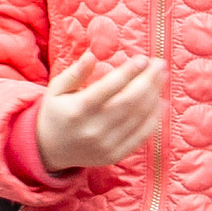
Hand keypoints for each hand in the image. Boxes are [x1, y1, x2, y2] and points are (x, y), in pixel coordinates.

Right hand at [34, 50, 164, 171]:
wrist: (50, 149)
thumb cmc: (55, 113)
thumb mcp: (56, 89)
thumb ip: (75, 73)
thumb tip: (93, 55)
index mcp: (78, 109)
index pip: (109, 87)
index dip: (129, 71)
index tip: (142, 58)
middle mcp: (94, 128)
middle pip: (129, 101)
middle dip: (149, 80)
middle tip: (160, 64)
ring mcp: (107, 144)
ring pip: (138, 117)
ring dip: (154, 95)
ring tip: (162, 78)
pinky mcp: (116, 155)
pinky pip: (141, 135)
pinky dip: (154, 118)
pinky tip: (160, 103)